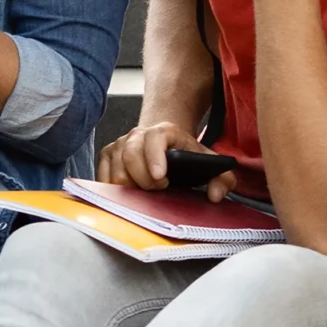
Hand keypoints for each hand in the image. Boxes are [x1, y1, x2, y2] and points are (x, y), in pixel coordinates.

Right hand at [96, 120, 237, 202]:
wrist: (164, 142)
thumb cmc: (185, 155)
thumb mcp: (210, 164)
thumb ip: (223, 179)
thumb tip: (214, 195)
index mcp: (164, 131)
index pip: (154, 139)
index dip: (154, 158)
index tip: (160, 177)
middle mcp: (137, 134)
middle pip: (129, 156)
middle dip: (143, 180)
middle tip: (159, 189)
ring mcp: (119, 144)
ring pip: (116, 171)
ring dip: (131, 188)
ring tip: (147, 190)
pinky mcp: (107, 155)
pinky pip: (103, 177)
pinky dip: (115, 190)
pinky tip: (131, 192)